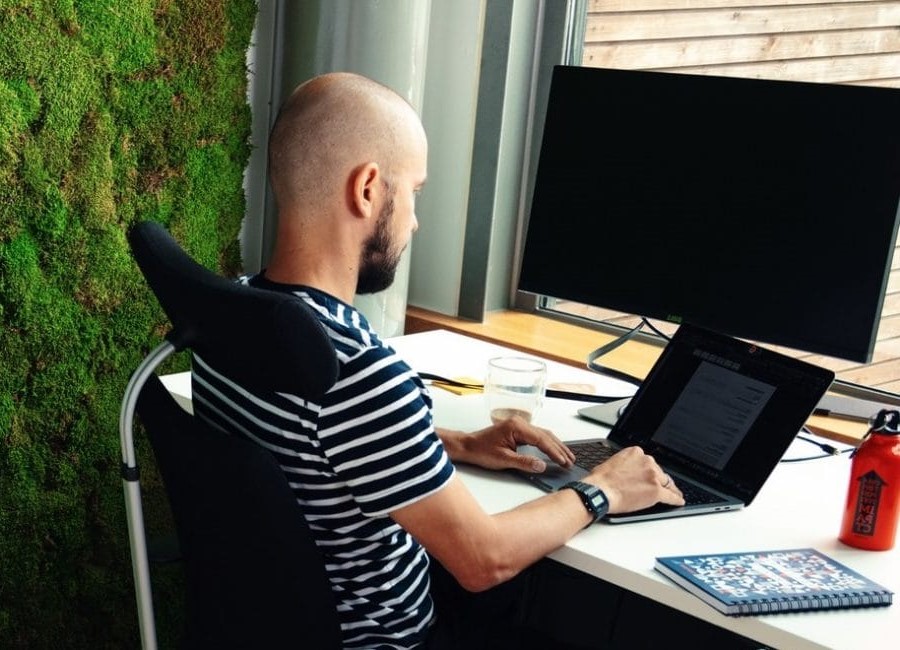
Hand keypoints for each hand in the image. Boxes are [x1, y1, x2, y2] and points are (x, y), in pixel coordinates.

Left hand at [447, 415, 575, 472]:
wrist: (468, 446)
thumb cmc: (481, 451)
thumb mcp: (503, 459)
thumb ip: (524, 462)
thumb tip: (542, 466)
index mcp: (517, 427)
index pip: (541, 439)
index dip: (555, 452)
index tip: (564, 462)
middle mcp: (520, 423)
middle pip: (545, 435)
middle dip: (559, 448)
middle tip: (571, 461)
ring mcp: (519, 425)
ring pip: (543, 435)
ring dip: (555, 446)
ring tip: (567, 457)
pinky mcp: (518, 430)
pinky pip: (537, 436)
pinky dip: (547, 444)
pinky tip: (554, 450)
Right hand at [585, 446, 684, 512]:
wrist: (600, 491)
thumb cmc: (601, 479)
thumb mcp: (614, 462)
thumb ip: (626, 464)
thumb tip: (628, 471)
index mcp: (636, 453)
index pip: (650, 462)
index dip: (651, 471)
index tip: (652, 476)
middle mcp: (647, 462)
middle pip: (659, 472)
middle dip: (659, 480)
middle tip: (658, 487)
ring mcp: (653, 476)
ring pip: (666, 484)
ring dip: (669, 489)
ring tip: (673, 494)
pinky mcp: (656, 491)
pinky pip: (670, 496)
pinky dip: (676, 499)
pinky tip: (678, 501)